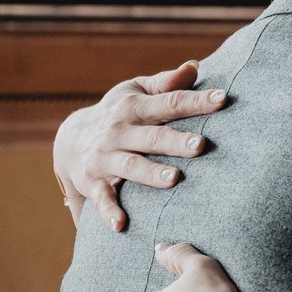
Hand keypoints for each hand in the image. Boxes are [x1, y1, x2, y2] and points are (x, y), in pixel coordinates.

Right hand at [53, 61, 227, 231]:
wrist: (68, 140)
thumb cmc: (117, 113)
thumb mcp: (136, 92)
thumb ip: (166, 83)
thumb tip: (195, 66)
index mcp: (135, 107)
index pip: (171, 102)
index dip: (197, 100)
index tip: (223, 99)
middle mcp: (119, 131)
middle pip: (153, 136)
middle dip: (176, 140)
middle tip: (201, 144)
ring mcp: (105, 157)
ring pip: (130, 166)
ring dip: (151, 173)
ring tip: (174, 179)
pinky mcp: (93, 182)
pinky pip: (101, 199)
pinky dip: (109, 212)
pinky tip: (121, 225)